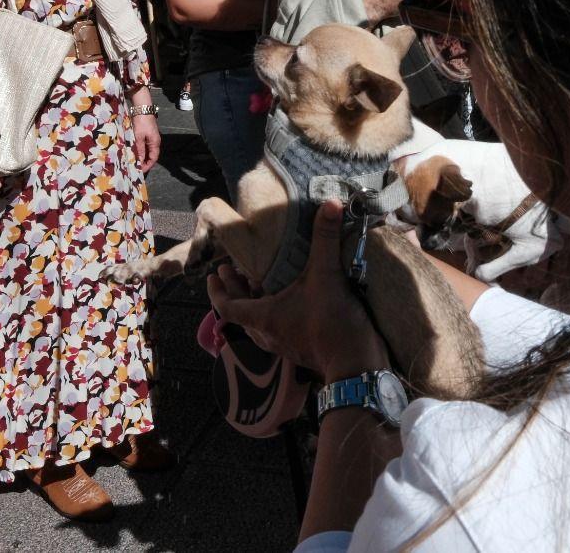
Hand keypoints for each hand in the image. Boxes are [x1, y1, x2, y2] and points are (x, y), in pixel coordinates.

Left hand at [131, 109, 160, 171]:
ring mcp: (151, 138)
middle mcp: (155, 142)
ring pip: (147, 151)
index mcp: (155, 143)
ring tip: (134, 162)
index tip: (140, 171)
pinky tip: (134, 152)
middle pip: (151, 156)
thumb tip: (140, 162)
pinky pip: (144, 146)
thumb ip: (140, 150)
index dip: (147, 166)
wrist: (142, 108)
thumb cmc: (141, 123)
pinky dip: (140, 150)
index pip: (153, 159)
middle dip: (144, 163)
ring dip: (141, 157)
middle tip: (135, 168)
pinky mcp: (147, 134)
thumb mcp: (139, 137)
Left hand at [206, 201, 388, 382]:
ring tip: (260, 283)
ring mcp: (284, 345)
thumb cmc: (331, 323)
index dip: (217, 292)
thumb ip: (325, 239)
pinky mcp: (302, 350)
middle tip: (232, 270)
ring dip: (255, 303)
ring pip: (259, 324)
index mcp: (263, 317)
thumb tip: (331, 204)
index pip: (227, 307)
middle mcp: (268, 334)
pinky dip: (276, 313)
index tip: (213, 276)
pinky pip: (278, 330)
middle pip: (241, 313)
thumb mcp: (326, 275)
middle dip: (236, 291)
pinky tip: (291, 301)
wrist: (356, 365)